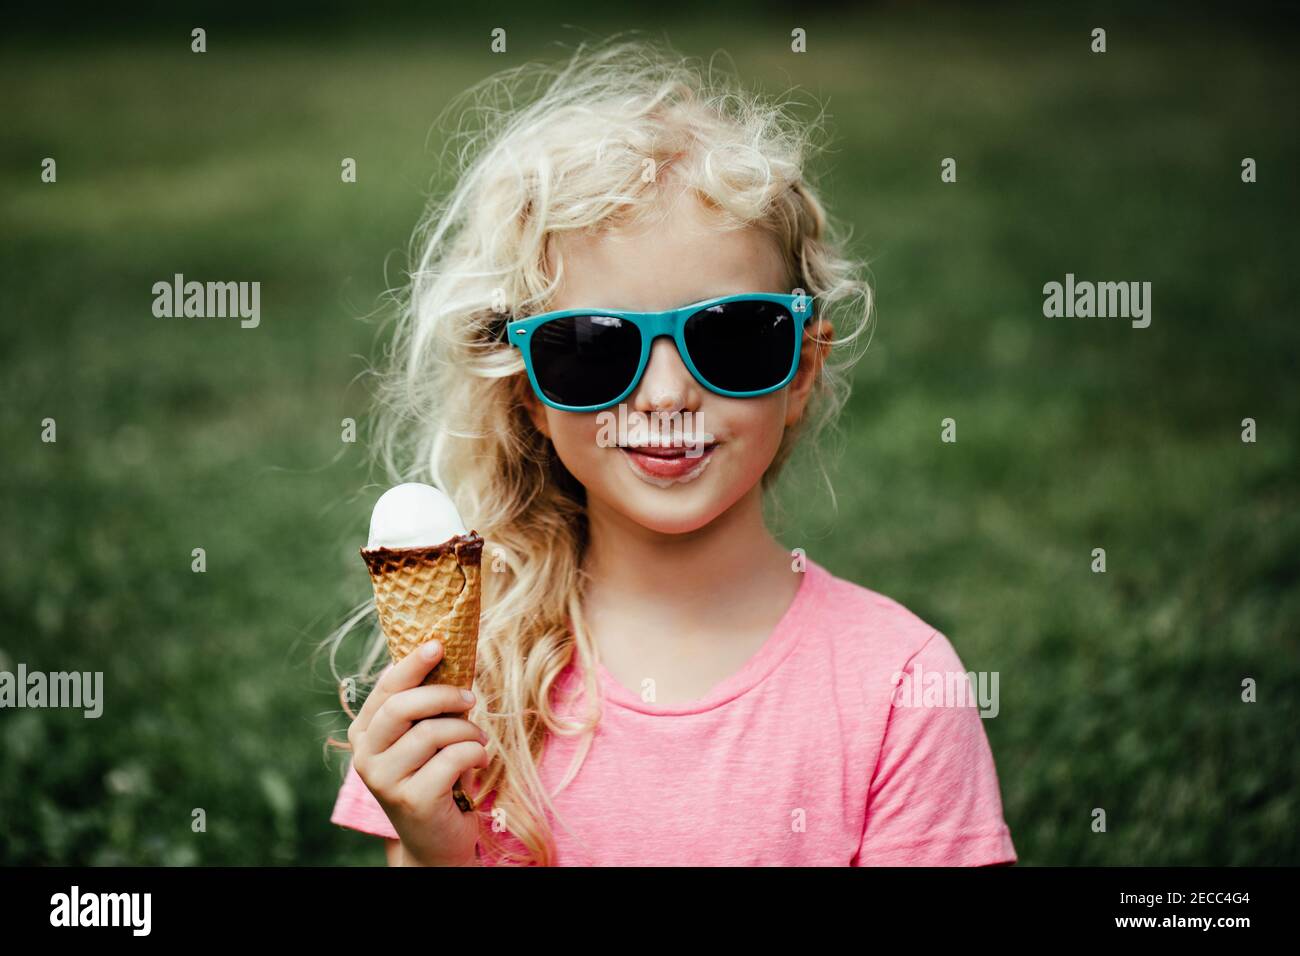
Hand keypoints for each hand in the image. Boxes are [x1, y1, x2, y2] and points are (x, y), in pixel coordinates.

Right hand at [347, 640, 488, 866]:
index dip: (411, 665)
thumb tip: (448, 652)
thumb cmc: (436, 775)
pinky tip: (479, 761)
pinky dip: (475, 752)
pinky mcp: (411, 800)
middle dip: (444, 695)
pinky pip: (452, 758)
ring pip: (432, 732)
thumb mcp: (427, 735)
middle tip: (470, 698)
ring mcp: (384, 781)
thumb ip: (428, 703)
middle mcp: (365, 756)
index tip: (438, 645)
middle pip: (401, 707)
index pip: (385, 689)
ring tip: (478, 739)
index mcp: (364, 732)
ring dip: (467, 729)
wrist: (436, 839)